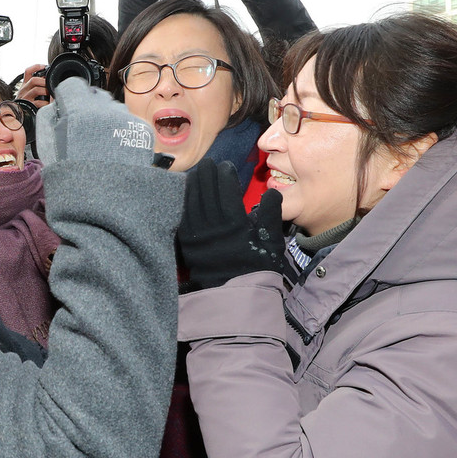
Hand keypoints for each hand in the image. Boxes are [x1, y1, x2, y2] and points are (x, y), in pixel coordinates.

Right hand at [16, 64, 50, 109]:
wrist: (19, 116)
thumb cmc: (27, 103)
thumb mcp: (28, 93)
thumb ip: (36, 86)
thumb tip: (48, 80)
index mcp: (24, 85)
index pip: (28, 72)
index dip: (36, 67)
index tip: (44, 66)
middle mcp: (23, 90)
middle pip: (33, 80)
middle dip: (44, 81)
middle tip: (50, 84)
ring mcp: (25, 98)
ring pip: (36, 90)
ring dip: (46, 91)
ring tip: (51, 94)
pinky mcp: (28, 106)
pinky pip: (39, 102)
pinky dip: (46, 103)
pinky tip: (49, 104)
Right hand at [36, 77, 153, 166]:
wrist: (104, 202)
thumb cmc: (73, 177)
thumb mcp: (48, 145)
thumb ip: (48, 117)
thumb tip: (56, 104)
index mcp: (78, 112)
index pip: (73, 85)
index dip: (68, 96)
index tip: (68, 106)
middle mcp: (105, 111)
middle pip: (96, 95)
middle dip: (89, 107)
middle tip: (85, 130)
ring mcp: (126, 120)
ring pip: (114, 108)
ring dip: (107, 119)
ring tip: (101, 145)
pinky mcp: (142, 131)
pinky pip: (129, 123)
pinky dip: (122, 133)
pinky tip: (115, 151)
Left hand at [177, 159, 283, 289]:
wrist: (235, 295)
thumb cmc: (257, 267)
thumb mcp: (271, 242)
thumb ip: (271, 215)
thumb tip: (272, 193)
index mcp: (235, 225)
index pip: (226, 191)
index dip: (224, 175)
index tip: (226, 166)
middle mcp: (213, 228)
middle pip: (206, 192)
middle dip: (207, 174)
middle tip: (209, 162)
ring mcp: (197, 236)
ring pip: (192, 202)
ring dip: (193, 184)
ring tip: (197, 171)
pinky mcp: (187, 244)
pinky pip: (184, 217)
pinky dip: (185, 202)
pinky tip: (187, 192)